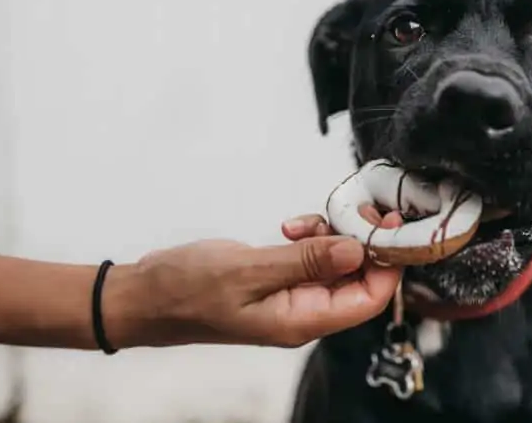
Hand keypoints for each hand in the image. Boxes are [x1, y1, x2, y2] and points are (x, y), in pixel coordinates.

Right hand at [107, 208, 402, 348]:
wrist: (143, 296)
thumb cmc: (185, 290)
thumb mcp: (249, 271)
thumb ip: (306, 261)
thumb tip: (358, 250)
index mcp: (301, 321)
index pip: (369, 299)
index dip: (388, 264)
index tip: (389, 226)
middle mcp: (303, 313)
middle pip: (358, 280)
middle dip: (363, 242)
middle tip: (355, 209)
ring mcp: (290, 297)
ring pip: (335, 264)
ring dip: (333, 236)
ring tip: (309, 219)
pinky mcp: (277, 280)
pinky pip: (311, 258)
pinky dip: (310, 237)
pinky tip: (291, 226)